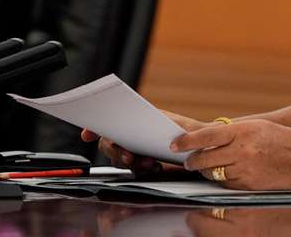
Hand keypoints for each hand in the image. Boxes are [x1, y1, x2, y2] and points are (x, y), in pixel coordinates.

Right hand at [81, 109, 206, 173]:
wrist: (204, 146)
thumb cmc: (188, 129)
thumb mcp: (173, 121)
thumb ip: (154, 120)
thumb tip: (133, 118)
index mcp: (135, 120)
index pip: (109, 123)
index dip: (93, 128)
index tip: (86, 133)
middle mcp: (131, 136)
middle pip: (110, 144)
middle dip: (116, 151)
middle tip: (129, 156)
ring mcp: (136, 151)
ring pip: (121, 160)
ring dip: (131, 163)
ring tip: (149, 163)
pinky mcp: (144, 165)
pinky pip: (134, 170)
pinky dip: (142, 169)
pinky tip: (155, 167)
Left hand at [175, 119, 290, 190]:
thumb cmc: (286, 141)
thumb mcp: (260, 128)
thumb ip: (235, 133)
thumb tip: (209, 141)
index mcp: (244, 130)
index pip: (206, 136)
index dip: (187, 141)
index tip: (175, 145)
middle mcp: (243, 150)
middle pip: (205, 159)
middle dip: (193, 162)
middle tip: (189, 162)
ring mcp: (246, 169)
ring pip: (214, 174)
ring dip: (208, 172)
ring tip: (207, 169)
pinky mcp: (250, 186)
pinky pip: (228, 185)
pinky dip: (225, 182)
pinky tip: (229, 176)